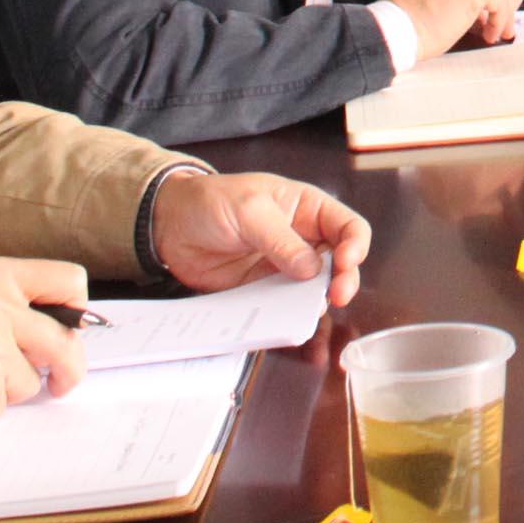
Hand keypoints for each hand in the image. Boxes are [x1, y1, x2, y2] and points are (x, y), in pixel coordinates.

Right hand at [0, 258, 89, 436]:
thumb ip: (8, 300)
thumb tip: (58, 324)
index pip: (69, 280)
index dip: (78, 308)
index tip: (74, 328)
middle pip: (65, 343)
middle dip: (69, 368)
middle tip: (63, 380)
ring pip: (28, 381)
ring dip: (5, 387)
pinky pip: (0, 406)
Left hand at [149, 168, 371, 306]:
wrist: (168, 225)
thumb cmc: (211, 201)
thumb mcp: (249, 209)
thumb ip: (280, 239)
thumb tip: (311, 269)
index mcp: (308, 209)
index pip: (348, 227)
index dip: (355, 245)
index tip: (346, 262)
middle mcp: (302, 240)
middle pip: (339, 263)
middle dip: (343, 280)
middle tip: (336, 296)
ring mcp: (283, 268)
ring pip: (313, 289)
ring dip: (316, 301)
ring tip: (310, 310)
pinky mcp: (261, 290)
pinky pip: (282, 306)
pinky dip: (286, 316)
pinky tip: (285, 321)